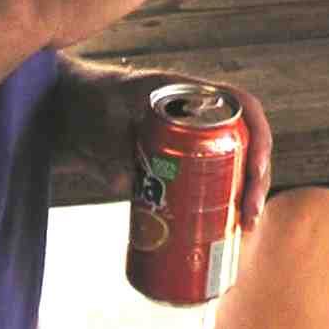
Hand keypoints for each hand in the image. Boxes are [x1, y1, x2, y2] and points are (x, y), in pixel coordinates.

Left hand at [54, 62, 273, 229]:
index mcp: (191, 95)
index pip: (242, 107)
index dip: (259, 136)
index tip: (256, 169)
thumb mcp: (103, 116)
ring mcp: (191, 143)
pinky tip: (224, 233)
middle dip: (255, 182)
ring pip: (232, 168)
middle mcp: (199, 118)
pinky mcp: (178, 167)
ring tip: (242, 231)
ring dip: (244, 198)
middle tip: (248, 217)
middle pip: (245, 145)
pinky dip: (221, 207)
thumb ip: (114, 140)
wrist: (69, 117)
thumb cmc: (88, 104)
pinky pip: (209, 185)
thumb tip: (132, 181)